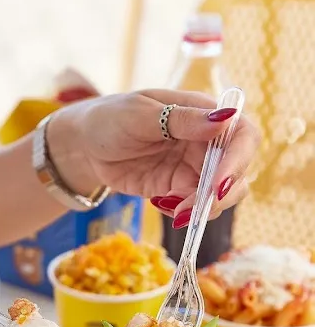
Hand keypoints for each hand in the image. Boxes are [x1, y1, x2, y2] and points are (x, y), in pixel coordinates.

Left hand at [48, 90, 259, 226]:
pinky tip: (160, 204)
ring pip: (219, 194)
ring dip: (203, 208)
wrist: (84, 146)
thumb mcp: (140, 115)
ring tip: (175, 211)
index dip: (239, 160)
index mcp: (202, 113)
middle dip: (221, 194)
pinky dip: (185, 212)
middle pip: (236, 171)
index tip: (220, 184)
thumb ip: (181, 120)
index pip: (241, 134)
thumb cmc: (110, 119)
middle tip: (193, 208)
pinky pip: (195, 206)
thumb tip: (225, 118)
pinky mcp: (178, 188)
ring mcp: (193, 167)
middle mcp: (205, 141)